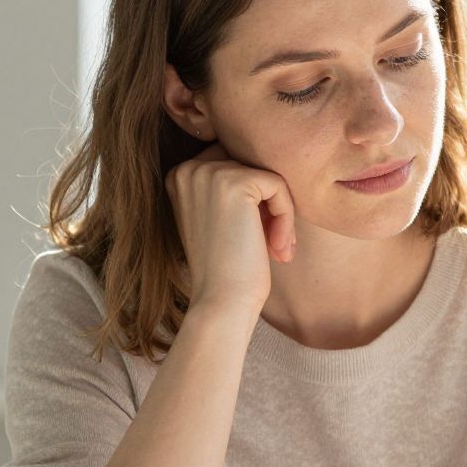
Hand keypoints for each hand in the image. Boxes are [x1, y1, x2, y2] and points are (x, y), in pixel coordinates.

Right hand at [163, 144, 295, 315]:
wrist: (221, 303)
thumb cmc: (226, 269)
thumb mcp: (219, 220)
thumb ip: (229, 189)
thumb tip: (264, 163)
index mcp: (180, 175)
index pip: (234, 163)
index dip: (255, 198)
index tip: (261, 235)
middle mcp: (189, 168)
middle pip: (251, 165)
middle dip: (269, 202)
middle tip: (274, 242)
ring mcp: (209, 173)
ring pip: (267, 176)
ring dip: (281, 214)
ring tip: (279, 249)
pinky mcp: (235, 182)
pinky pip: (278, 186)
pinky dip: (287, 218)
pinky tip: (279, 249)